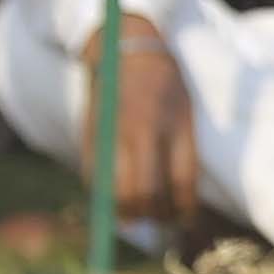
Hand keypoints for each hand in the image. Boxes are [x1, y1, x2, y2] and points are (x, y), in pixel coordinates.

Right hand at [110, 17, 206, 239]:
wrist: (123, 51)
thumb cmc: (164, 86)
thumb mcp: (184, 114)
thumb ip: (181, 154)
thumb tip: (179, 203)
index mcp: (172, 125)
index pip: (181, 183)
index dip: (183, 210)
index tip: (184, 221)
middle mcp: (141, 133)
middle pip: (146, 194)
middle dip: (154, 216)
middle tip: (159, 222)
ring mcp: (113, 136)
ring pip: (117, 194)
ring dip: (128, 213)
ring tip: (137, 217)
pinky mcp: (89, 139)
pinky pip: (96, 181)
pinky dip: (106, 196)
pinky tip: (116, 198)